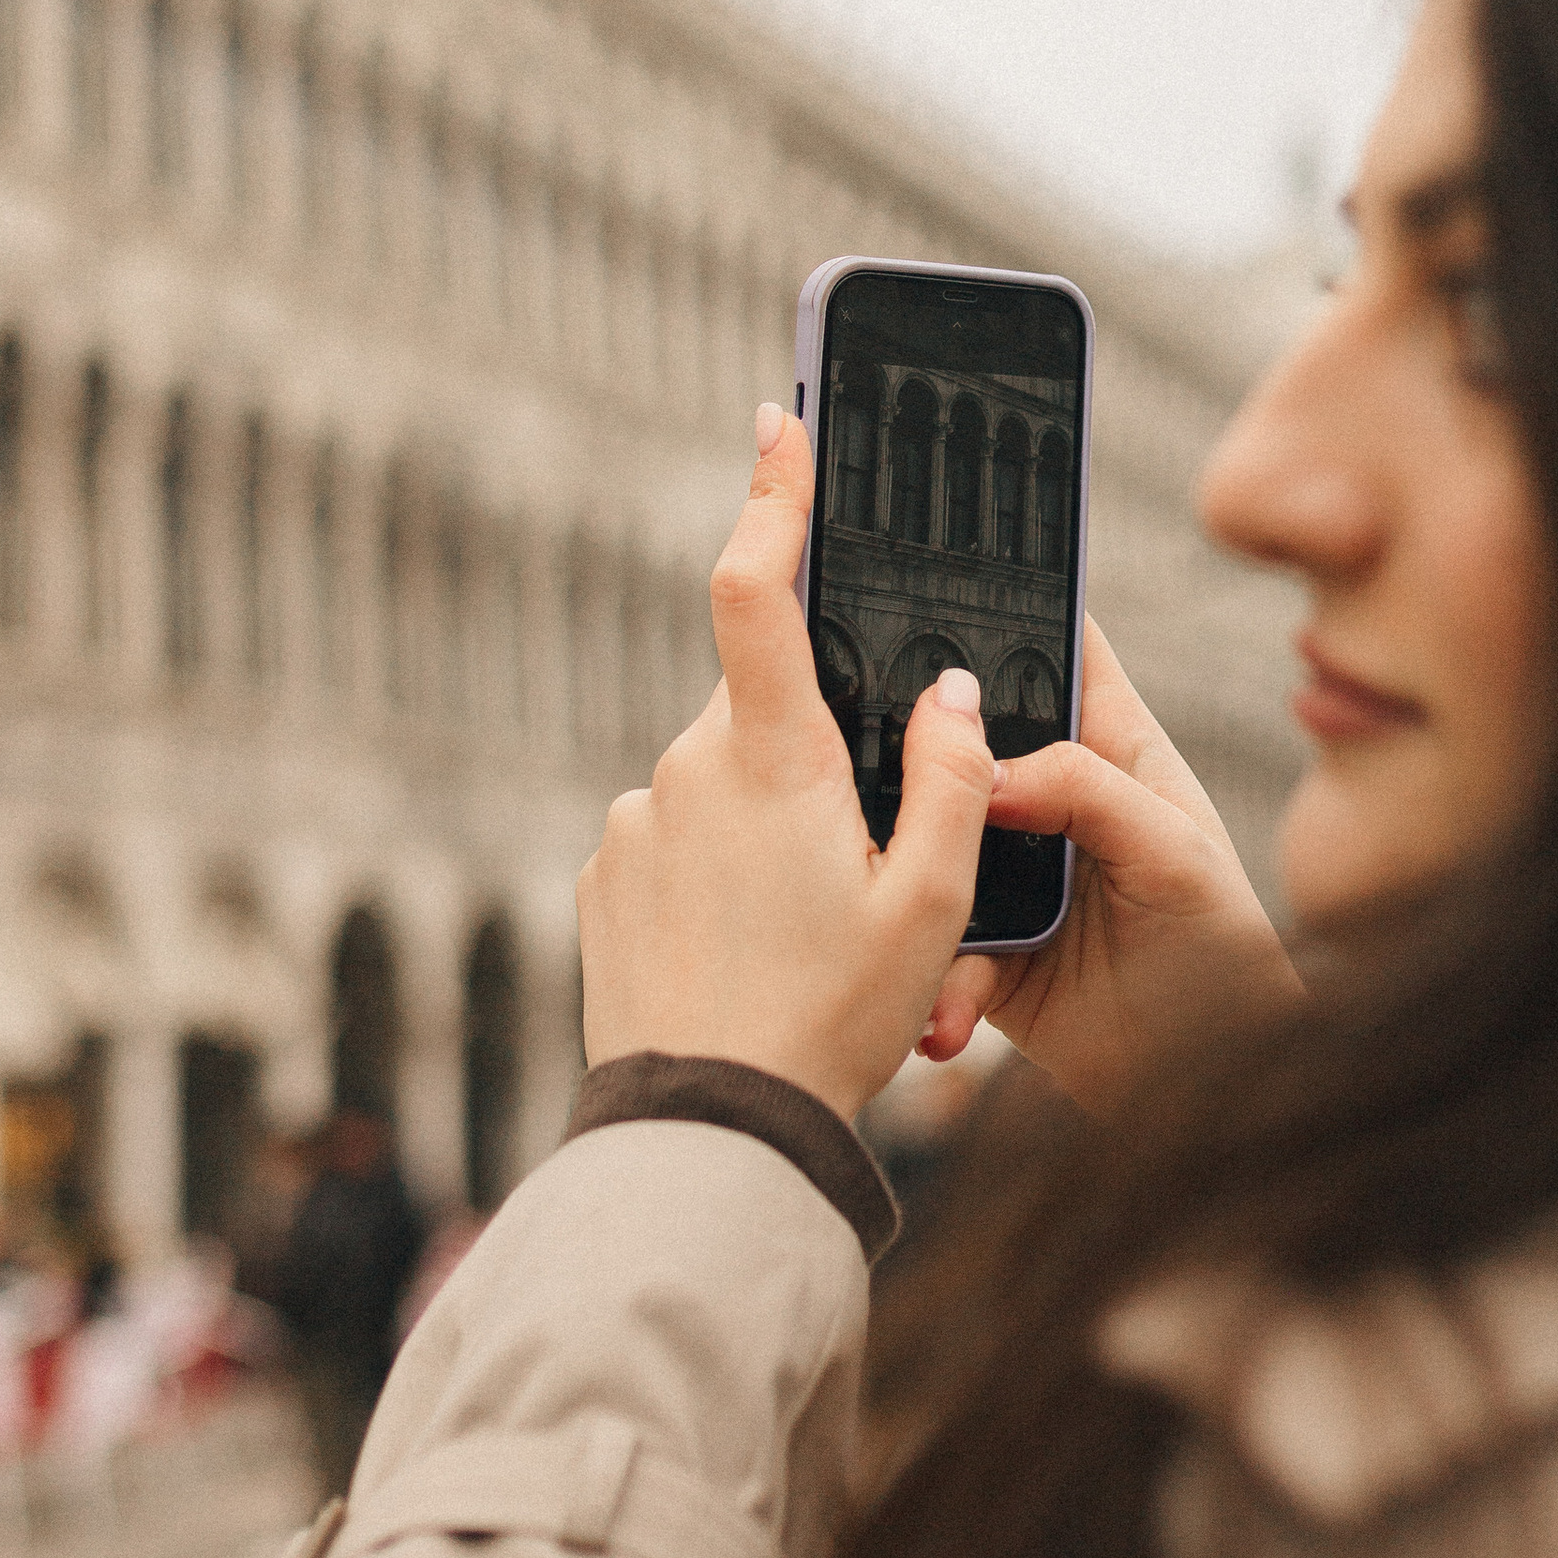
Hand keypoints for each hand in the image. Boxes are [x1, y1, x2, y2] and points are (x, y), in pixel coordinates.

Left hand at [576, 408, 993, 1123]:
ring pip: (723, 780)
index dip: (771, 495)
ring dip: (770, 823)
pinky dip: (720, 875)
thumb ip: (953, 779)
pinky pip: (678, 842)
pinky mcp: (603, 881)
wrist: (705, 1136)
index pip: (755, 589)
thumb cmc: (830, 1022)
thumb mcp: (931, 905)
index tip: (778, 422)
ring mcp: (634, 825)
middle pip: (764, 708)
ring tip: (810, 936)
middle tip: (865, 856)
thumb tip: (950, 692)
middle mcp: (685, 770)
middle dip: (817, 750)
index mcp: (771, 759)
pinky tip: (752, 954)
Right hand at [915, 618, 1302, 1114]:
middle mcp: (1050, 799)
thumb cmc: (1224, 951)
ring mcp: (1011, 873)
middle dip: (920, 744)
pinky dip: (932, 979)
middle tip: (874, 753)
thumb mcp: (1176, 851)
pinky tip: (942, 1016)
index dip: (1008, 607)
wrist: (1211, 1079)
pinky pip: (931, 941)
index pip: (1057, 650)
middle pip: (968, 740)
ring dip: (912, 869)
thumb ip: (1087, 790)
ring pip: (931, 839)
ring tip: (893, 896)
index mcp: (1111, 748)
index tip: (933, 583)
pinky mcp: (984, 949)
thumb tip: (984, 770)